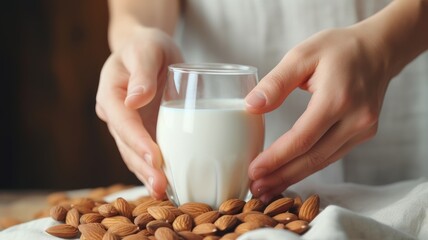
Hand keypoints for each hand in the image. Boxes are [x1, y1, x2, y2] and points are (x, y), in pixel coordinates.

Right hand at [96, 27, 182, 198]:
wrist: (148, 51)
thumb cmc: (147, 46)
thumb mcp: (146, 49)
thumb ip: (142, 72)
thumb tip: (135, 98)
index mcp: (111, 93)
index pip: (122, 121)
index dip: (137, 141)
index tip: (155, 158)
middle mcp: (116, 114)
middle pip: (126, 145)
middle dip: (143, 167)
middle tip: (162, 186)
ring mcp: (130, 126)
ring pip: (135, 155)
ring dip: (149, 175)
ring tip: (165, 192)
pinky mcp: (144, 132)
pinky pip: (148, 153)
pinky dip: (157, 169)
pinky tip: (170, 184)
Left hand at [246, 27, 390, 201]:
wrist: (378, 49)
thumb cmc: (337, 49)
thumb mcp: (302, 55)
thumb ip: (276, 83)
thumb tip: (250, 107)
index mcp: (337, 99)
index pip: (302, 139)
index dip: (276, 158)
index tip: (254, 171)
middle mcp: (355, 119)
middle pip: (313, 157)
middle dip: (281, 175)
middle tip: (256, 189)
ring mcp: (363, 129)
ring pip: (323, 161)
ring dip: (293, 176)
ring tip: (267, 188)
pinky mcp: (363, 133)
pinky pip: (332, 155)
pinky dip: (309, 167)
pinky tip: (290, 173)